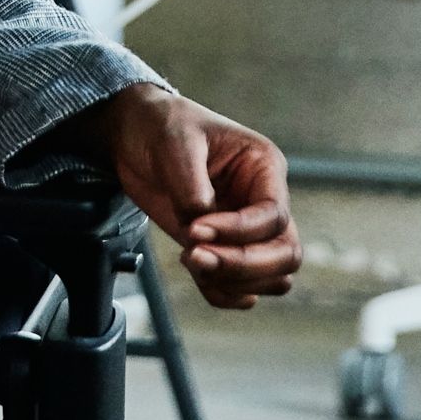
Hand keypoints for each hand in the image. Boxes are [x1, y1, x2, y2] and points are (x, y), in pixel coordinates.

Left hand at [81, 85, 298, 307]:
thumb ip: (192, 188)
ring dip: (233, 280)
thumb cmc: (162, 126)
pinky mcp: (222, 248)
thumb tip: (201, 226)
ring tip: (189, 259)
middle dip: (243, 264)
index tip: (195, 228)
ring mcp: (245, 229)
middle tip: (195, 257)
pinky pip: (242, 287)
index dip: (239, 231)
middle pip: (286, 253)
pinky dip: (223, 293)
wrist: (135, 135)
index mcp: (264, 167)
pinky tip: (196, 275)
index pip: (274, 215)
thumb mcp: (176, 144)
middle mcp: (262, 200)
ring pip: (272, 276)